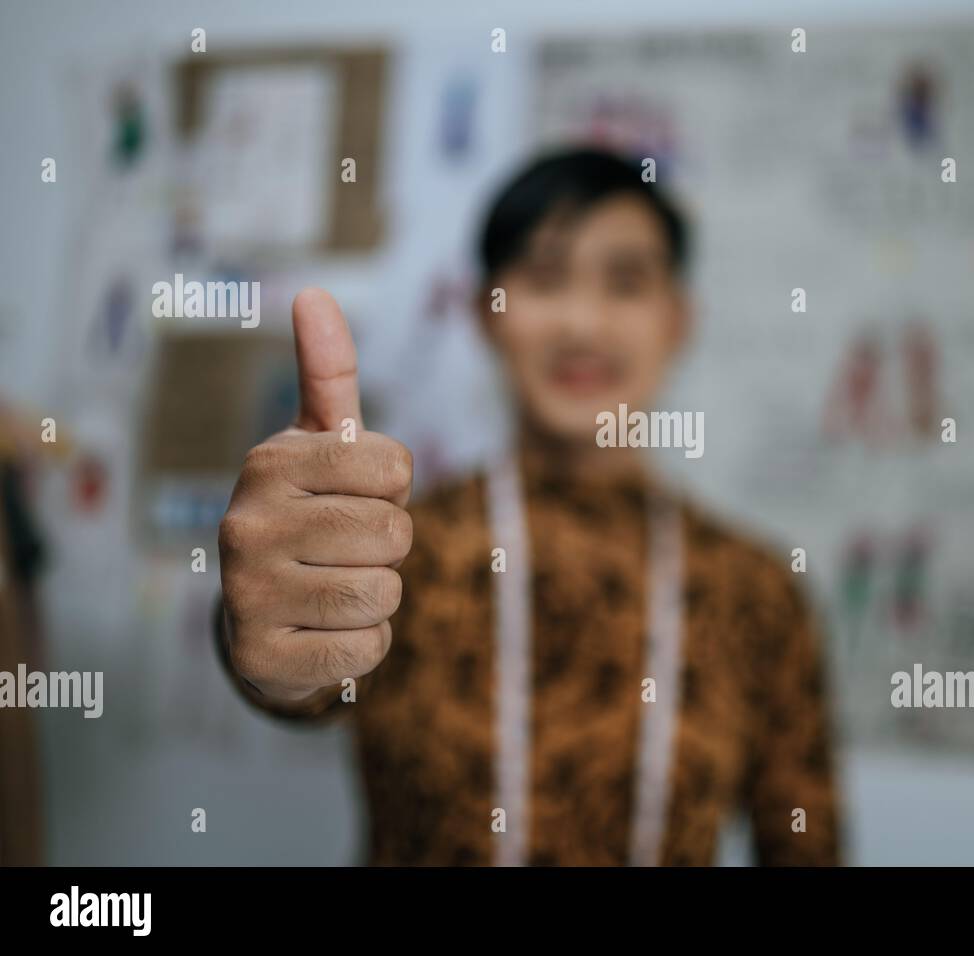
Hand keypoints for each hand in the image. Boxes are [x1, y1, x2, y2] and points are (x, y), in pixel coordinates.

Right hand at [217, 289, 412, 702]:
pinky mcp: (261, 657)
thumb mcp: (317, 444)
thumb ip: (328, 374)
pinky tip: (323, 630)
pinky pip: (366, 650)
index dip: (392, 488)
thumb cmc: (307, 514)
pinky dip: (363, 645)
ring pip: (384, 592)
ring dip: (379, 597)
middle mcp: (245, 523)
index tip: (355, 495)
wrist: (258, 616)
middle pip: (393, 532)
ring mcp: (248, 593)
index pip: (395, 466)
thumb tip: (315, 292)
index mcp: (269, 462)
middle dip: (389, 546)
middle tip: (346, 549)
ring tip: (335, 587)